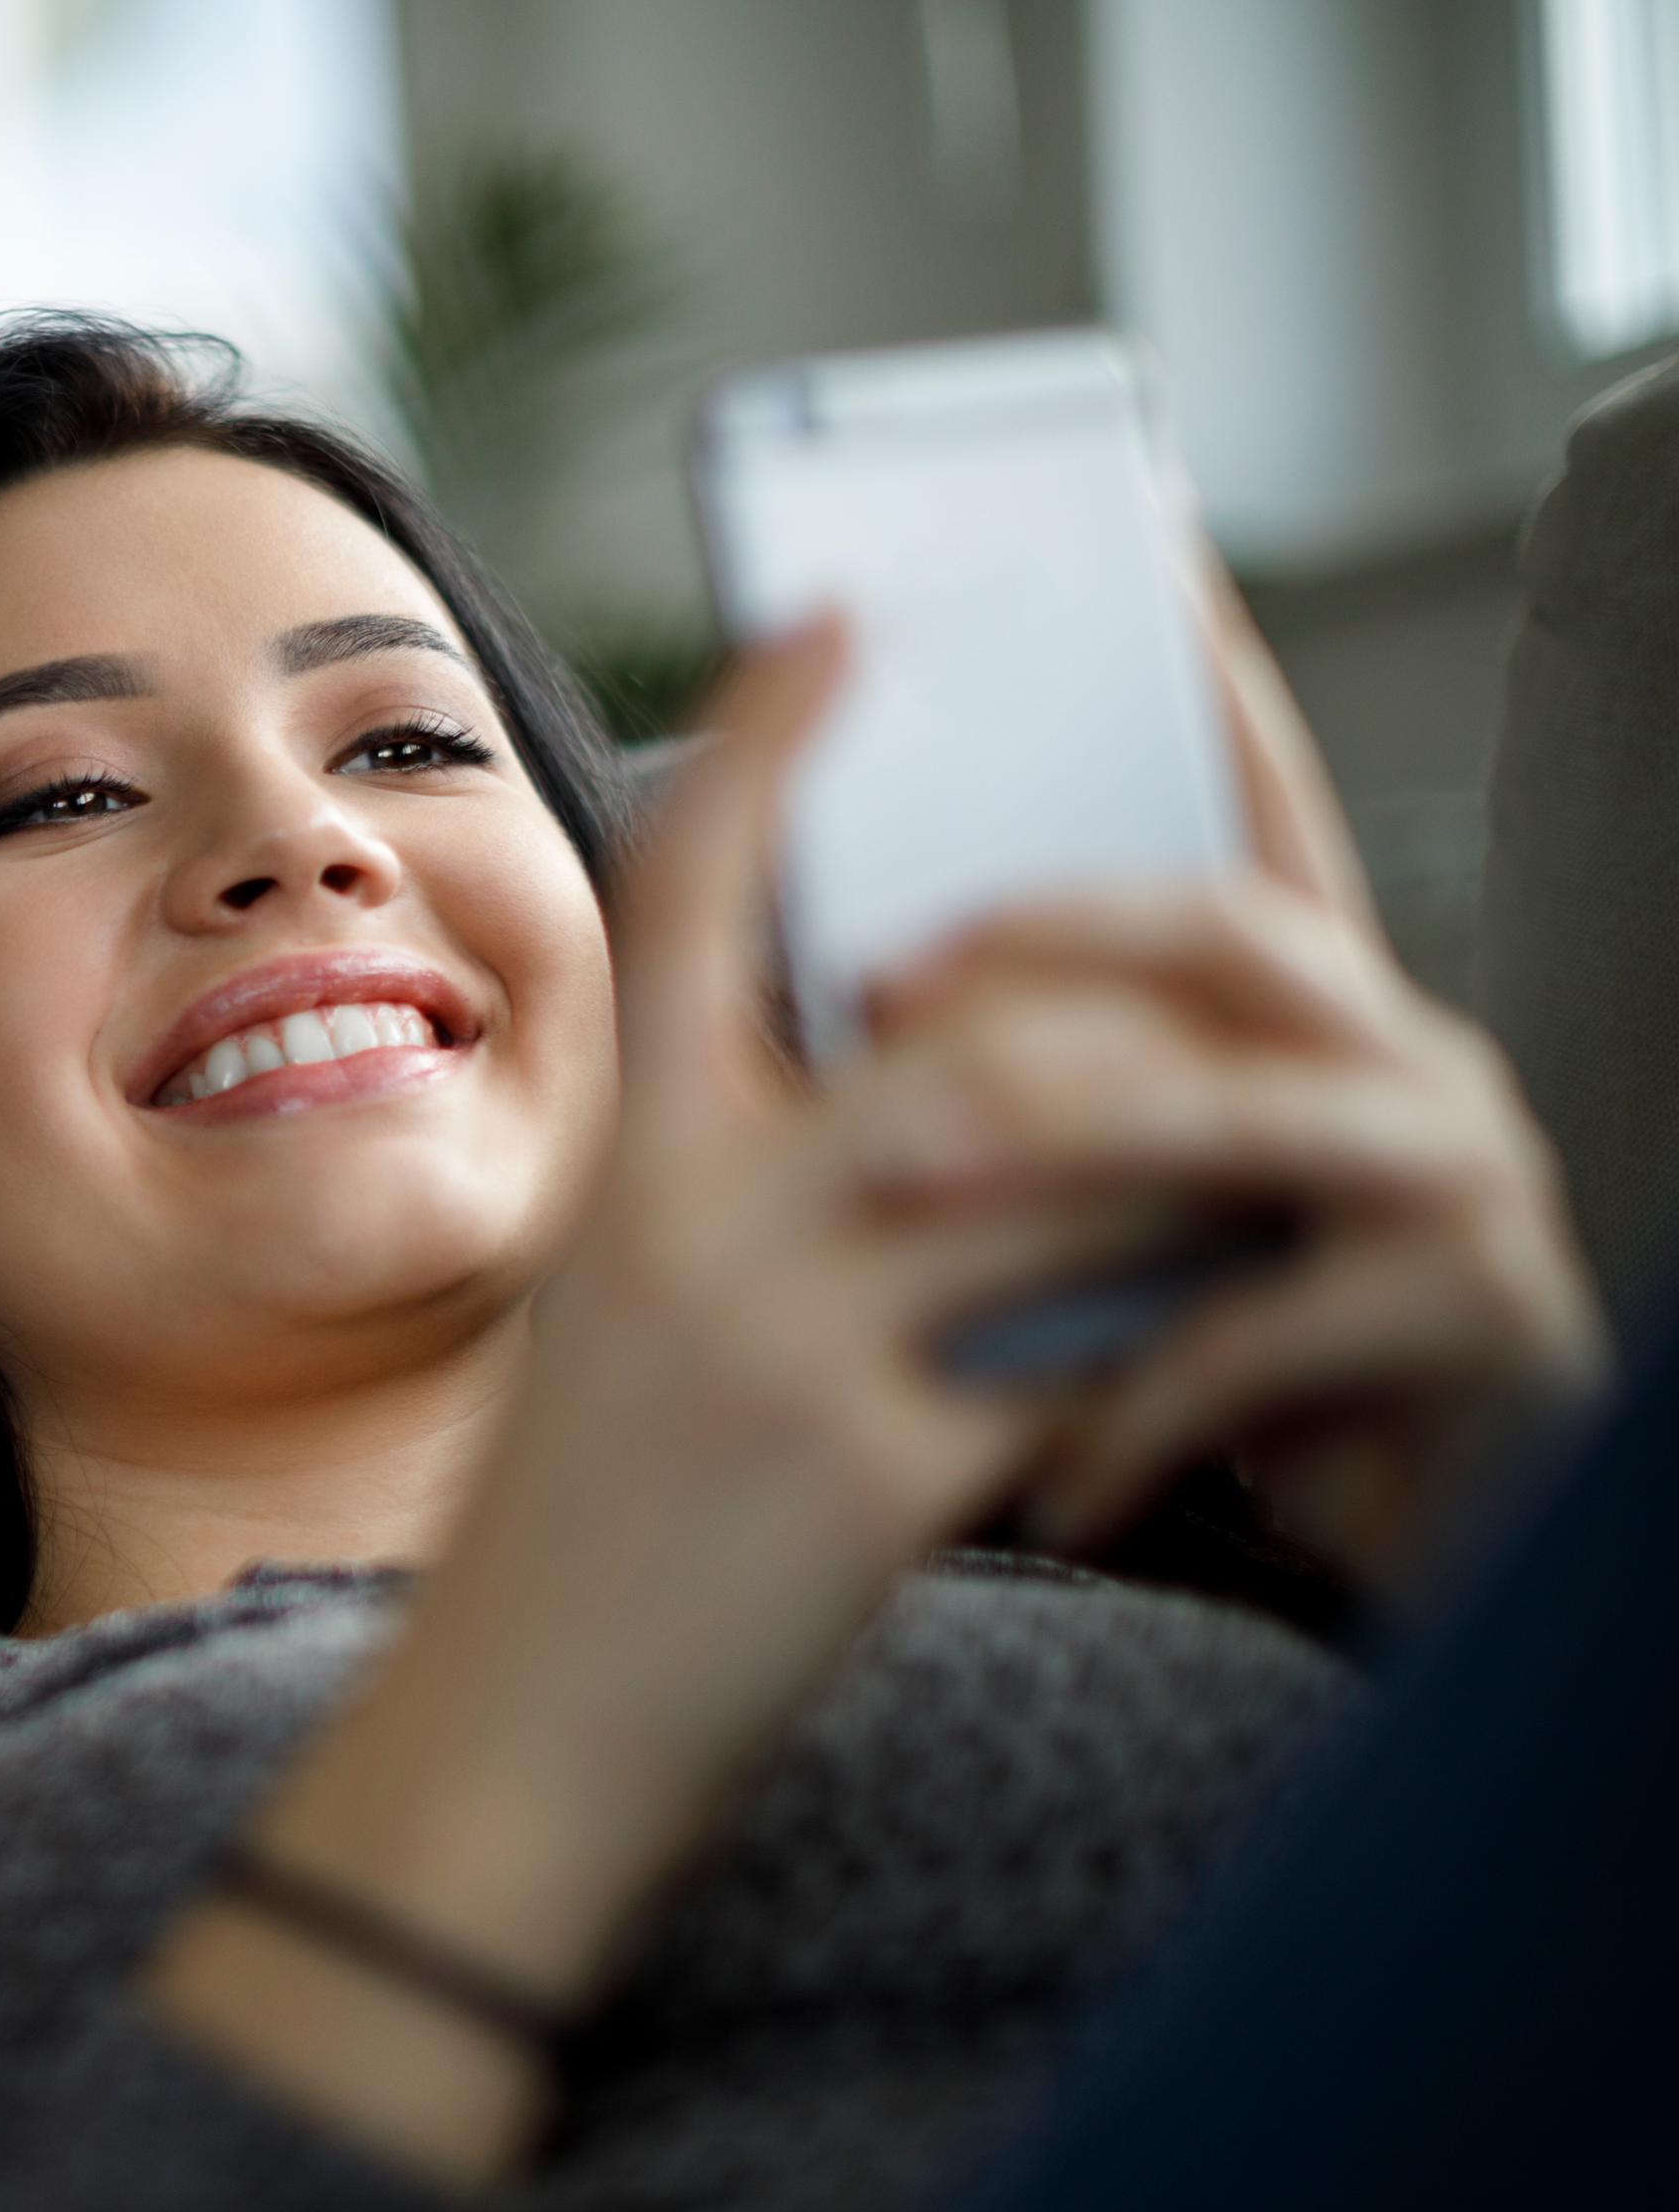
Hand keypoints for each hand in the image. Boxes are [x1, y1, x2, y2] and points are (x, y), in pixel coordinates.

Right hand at [249, 620, 1190, 1974]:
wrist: (513, 1745)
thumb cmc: (575, 1529)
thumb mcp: (624, 1318)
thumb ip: (751, 1195)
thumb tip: (953, 1091)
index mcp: (619, 1176)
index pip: (680, 896)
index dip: (761, 741)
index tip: (841, 624)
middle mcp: (686, 1230)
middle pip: (958, 1029)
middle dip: (1113, 1012)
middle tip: (1214, 1009)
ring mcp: (783, 1346)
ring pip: (1055, 1169)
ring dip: (1181, 1167)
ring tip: (1249, 1166)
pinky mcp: (876, 1474)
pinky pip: (1082, 1350)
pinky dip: (1165, 1341)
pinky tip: (1209, 1353)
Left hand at [850, 585, 1609, 1590]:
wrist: (1413, 1549)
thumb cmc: (1233, 1373)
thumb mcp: (1127, 1218)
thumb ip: (1052, 1097)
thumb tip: (849, 993)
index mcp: (1302, 1017)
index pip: (1247, 807)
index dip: (1201, 678)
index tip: (1133, 546)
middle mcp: (1397, 1056)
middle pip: (1217, 932)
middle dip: (1041, 938)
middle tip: (875, 980)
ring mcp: (1454, 1173)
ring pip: (1231, 1117)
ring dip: (1043, 1155)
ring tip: (889, 1199)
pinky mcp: (1480, 1313)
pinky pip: (1258, 1333)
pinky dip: (1124, 1409)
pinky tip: (1033, 1484)